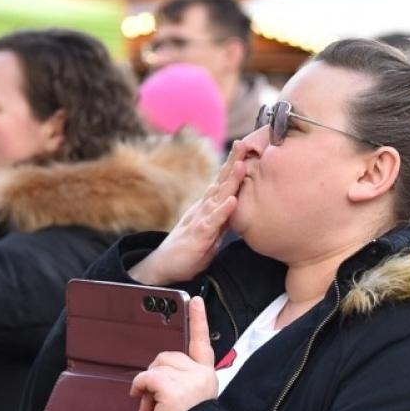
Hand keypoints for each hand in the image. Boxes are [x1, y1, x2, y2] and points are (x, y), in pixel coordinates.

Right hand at [129, 149, 244, 285]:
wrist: (164, 266)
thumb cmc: (189, 250)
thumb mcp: (211, 231)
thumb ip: (223, 218)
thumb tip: (236, 206)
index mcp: (207, 206)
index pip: (222, 182)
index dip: (233, 166)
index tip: (246, 148)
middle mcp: (204, 208)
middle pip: (220, 182)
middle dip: (233, 163)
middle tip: (244, 144)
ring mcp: (201, 219)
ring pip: (218, 197)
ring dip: (230, 181)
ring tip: (242, 165)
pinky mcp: (199, 235)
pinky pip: (213, 221)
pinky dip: (224, 211)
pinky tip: (232, 201)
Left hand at [129, 297, 217, 410]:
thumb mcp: (189, 400)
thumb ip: (181, 381)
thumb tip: (156, 375)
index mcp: (207, 376)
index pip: (202, 343)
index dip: (199, 320)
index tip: (195, 300)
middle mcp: (202, 373)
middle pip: (167, 356)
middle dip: (155, 376)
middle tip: (155, 401)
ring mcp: (189, 378)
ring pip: (156, 367)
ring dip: (148, 387)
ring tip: (152, 408)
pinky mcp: (173, 386)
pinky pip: (147, 378)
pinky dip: (140, 391)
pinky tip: (145, 409)